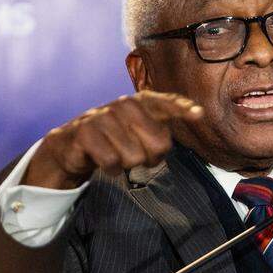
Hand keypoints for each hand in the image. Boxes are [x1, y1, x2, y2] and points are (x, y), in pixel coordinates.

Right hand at [23, 91, 201, 188]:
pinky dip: (111, 169)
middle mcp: (123, 105)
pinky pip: (112, 162)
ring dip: (127, 164)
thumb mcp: (138, 132)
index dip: (181, 109)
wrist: (73, 146)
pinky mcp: (85, 132)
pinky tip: (104, 162)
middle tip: (138, 155)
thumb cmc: (114, 140)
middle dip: (152, 157)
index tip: (199, 115)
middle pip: (159, 143)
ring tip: (116, 155)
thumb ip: (163, 126)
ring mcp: (103, 116)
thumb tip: (197, 113)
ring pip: (134, 157)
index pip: (164, 103)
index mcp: (139, 103)